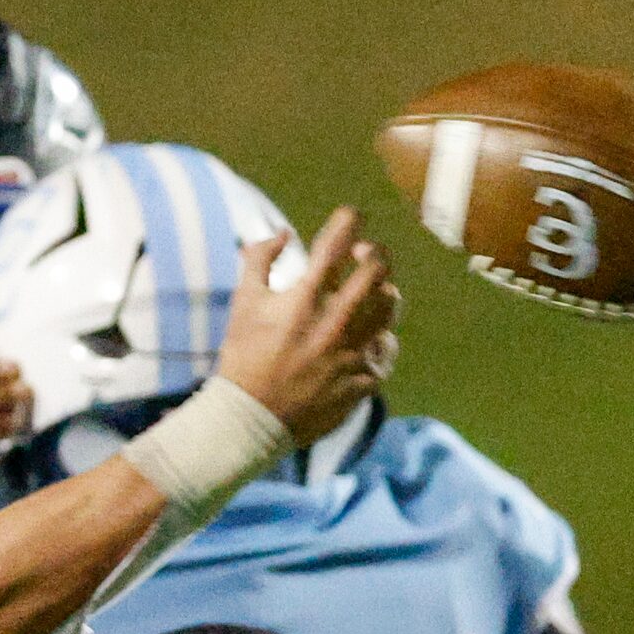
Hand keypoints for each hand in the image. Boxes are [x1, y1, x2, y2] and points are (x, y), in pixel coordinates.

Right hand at [214, 210, 399, 447]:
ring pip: (390, 308)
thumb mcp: (243, 305)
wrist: (251, 419)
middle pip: (376, 270)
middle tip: (365, 253)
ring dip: (383, 293)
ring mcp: (352, 352)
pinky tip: (363, 342)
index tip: (351, 215)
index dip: (348, 220)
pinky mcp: (363, 380)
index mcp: (303, 300)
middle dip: (374, 252)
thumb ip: (258, 261)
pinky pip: (384, 353)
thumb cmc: (243, 358)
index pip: (336, 244)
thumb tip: (283, 233)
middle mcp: (334, 322)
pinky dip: (376, 343)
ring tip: (373, 293)